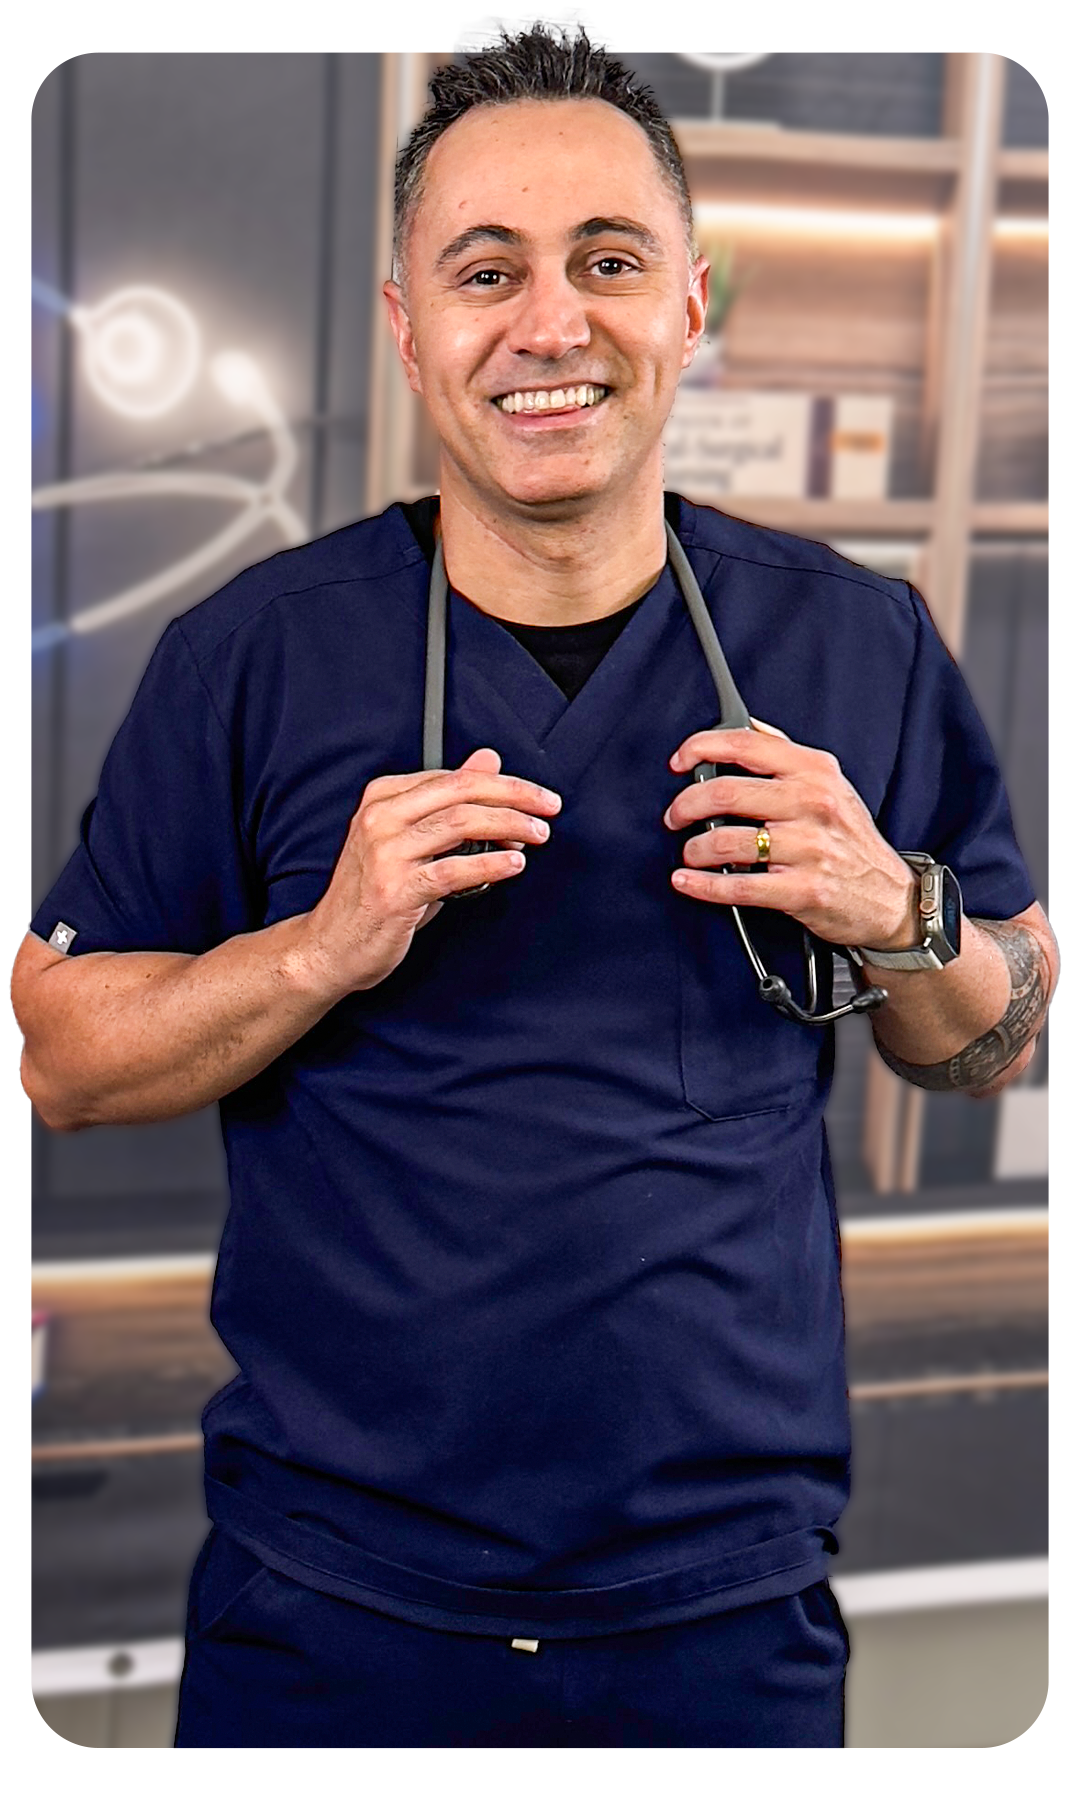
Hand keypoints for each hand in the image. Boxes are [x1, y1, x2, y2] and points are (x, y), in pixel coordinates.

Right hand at [301, 747, 561, 999]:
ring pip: (460, 824)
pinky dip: (490, 864)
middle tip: (549, 807)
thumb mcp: (410, 838)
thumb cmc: (375, 893)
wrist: (330, 946)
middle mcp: (380, 818)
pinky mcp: (395, 890)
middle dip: (515, 796)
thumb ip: (448, 801)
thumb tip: (488, 759)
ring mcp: (385, 853)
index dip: (503, 785)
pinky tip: (514, 865)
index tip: (537, 797)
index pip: (454, 777)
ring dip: (509, 826)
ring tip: (538, 836)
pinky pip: (453, 870)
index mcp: (382, 797)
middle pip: (461, 793)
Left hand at [665, 722, 918, 951]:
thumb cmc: (852, 841)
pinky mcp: (804, 890)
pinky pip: (738, 887)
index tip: (680, 761)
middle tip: (676, 816)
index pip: (746, 745)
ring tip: (691, 853)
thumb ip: (787, 755)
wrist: (892, 898)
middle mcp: (813, 804)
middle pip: (725, 793)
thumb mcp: (832, 785)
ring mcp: (810, 848)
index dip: (701, 748)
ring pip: (726, 841)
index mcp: (815, 772)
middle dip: (686, 805)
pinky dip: (703, 886)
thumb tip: (746, 726)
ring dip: (694, 849)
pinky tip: (686, 881)